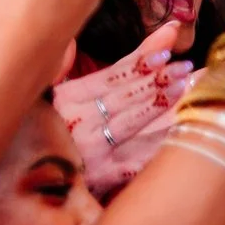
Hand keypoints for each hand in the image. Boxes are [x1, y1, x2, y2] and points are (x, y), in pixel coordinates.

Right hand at [53, 24, 189, 195]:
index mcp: (69, 97)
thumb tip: (91, 45)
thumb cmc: (57, 132)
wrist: (37, 179)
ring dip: (157, 105)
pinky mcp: (100, 175)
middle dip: (157, 79)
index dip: (141, 60)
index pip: (113, 75)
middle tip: (187, 66)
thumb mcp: (61, 98)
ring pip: (129, 122)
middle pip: (124, 95)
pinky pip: (133, 161)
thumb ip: (82, 74)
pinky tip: (178, 137)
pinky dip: (155, 149)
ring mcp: (89, 148)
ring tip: (185, 87)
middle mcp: (78, 120)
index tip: (168, 47)